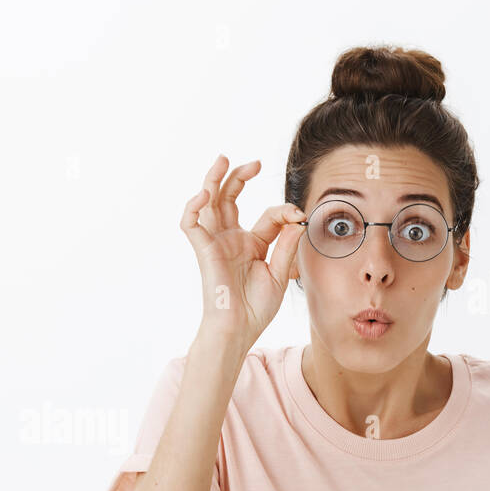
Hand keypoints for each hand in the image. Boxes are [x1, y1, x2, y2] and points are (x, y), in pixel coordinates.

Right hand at [180, 154, 307, 353]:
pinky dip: (194, 208)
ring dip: (213, 180)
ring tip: (222, 161)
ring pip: (208, 204)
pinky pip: (191, 225)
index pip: (268, 215)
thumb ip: (285, 246)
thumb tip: (295, 220)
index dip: (284, 211)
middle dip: (239, 178)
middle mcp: (231, 239)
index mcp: (251, 244)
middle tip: (253, 164)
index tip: (298, 214)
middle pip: (229, 199)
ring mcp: (216, 243)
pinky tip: (204, 195)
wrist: (239, 329)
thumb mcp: (280, 274)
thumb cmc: (256, 308)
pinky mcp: (204, 251)